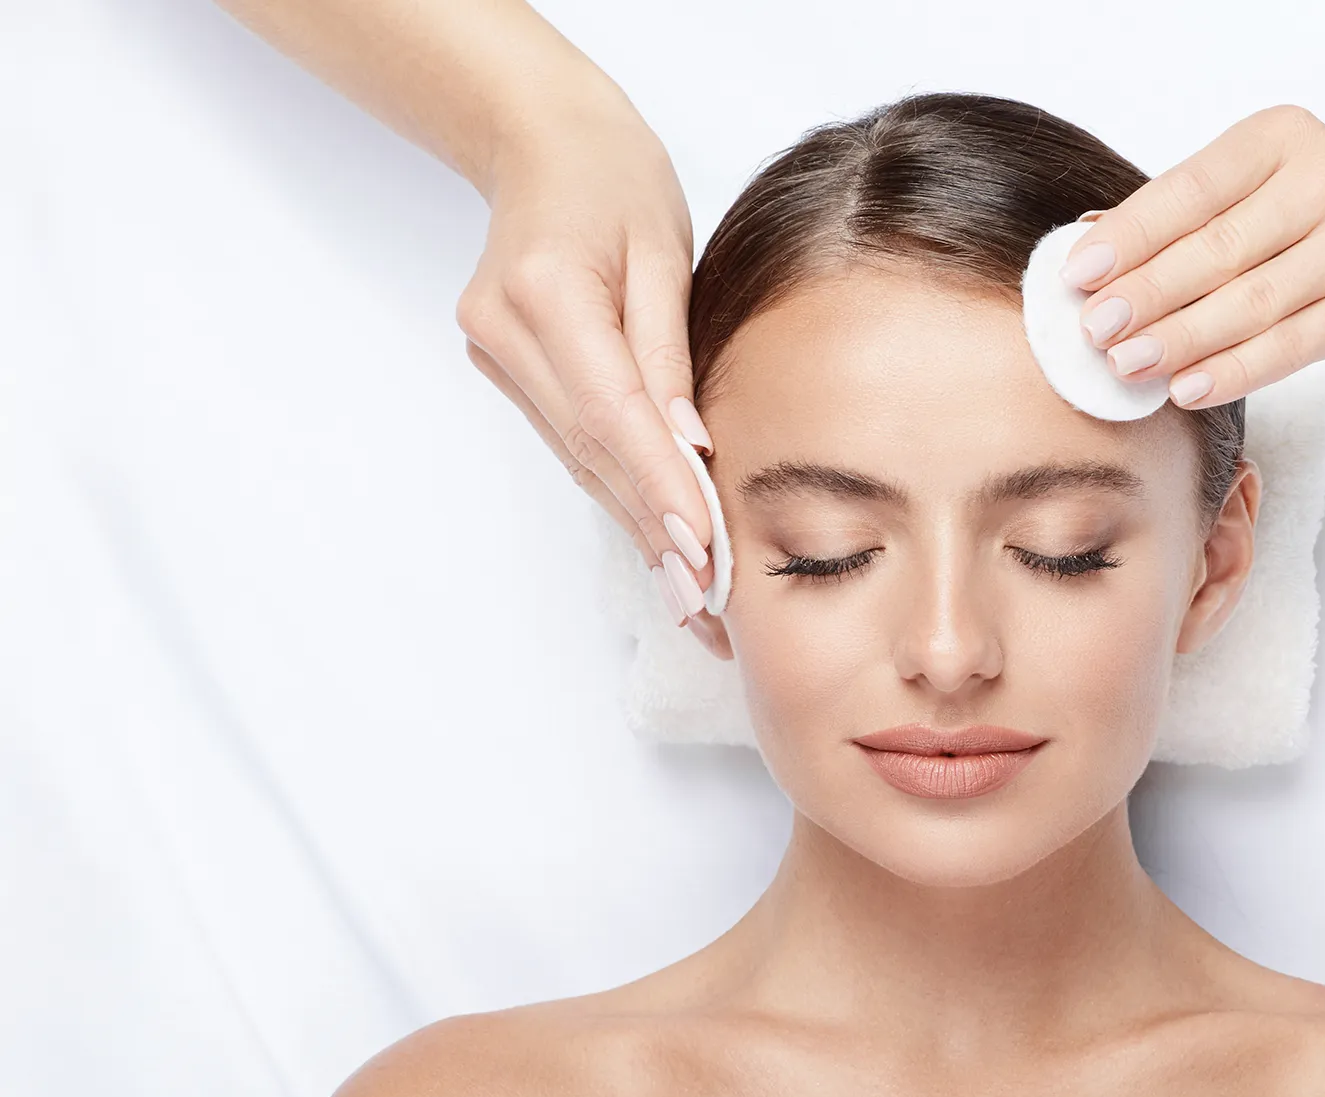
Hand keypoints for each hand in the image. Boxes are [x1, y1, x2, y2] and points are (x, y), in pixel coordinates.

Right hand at [454, 85, 727, 655]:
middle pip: (593, 452)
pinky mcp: (504, 367)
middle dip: (657, 531)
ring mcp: (496, 354)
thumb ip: (670, 353)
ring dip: (639, 528)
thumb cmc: (615, 180)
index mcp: (546, 291)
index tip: (702, 549)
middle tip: (709, 607)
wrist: (540, 142)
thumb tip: (692, 449)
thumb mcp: (663, 252)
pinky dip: (620, 490)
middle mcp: (505, 331)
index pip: (612, 412)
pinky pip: (574, 442)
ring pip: (581, 459)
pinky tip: (659, 540)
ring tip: (693, 600)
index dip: (658, 488)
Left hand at [1060, 106, 1324, 408]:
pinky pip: (1291, 346)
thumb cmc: (1311, 226)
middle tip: (1094, 331)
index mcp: (1283, 137)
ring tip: (1128, 365)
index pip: (1191, 189)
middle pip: (1218, 248)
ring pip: (1251, 301)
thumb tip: (1088, 254)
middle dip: (1147, 295)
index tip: (1078, 275)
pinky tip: (1187, 388)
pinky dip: (1232, 371)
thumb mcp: (1250, 198)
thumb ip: (1180, 221)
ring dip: (1181, 339)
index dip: (1130, 236)